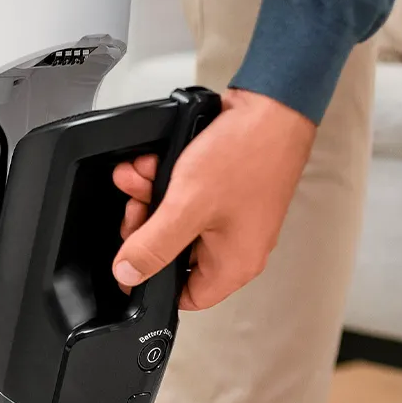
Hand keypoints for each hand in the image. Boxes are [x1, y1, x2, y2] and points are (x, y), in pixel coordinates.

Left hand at [111, 88, 315, 310]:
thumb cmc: (247, 155)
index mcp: (233, 265)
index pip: (184, 297)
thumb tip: (128, 274)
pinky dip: (167, 181)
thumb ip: (153, 245)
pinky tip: (153, 163)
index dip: (152, 280)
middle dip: (146, 226)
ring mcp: (232, 218)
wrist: (273, 105)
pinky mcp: (227, 192)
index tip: (130, 258)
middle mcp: (236, 247)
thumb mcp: (187, 205)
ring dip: (151, 197)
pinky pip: (187, 197)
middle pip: (174, 255)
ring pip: (176, 220)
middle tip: (135, 207)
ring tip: (139, 175)